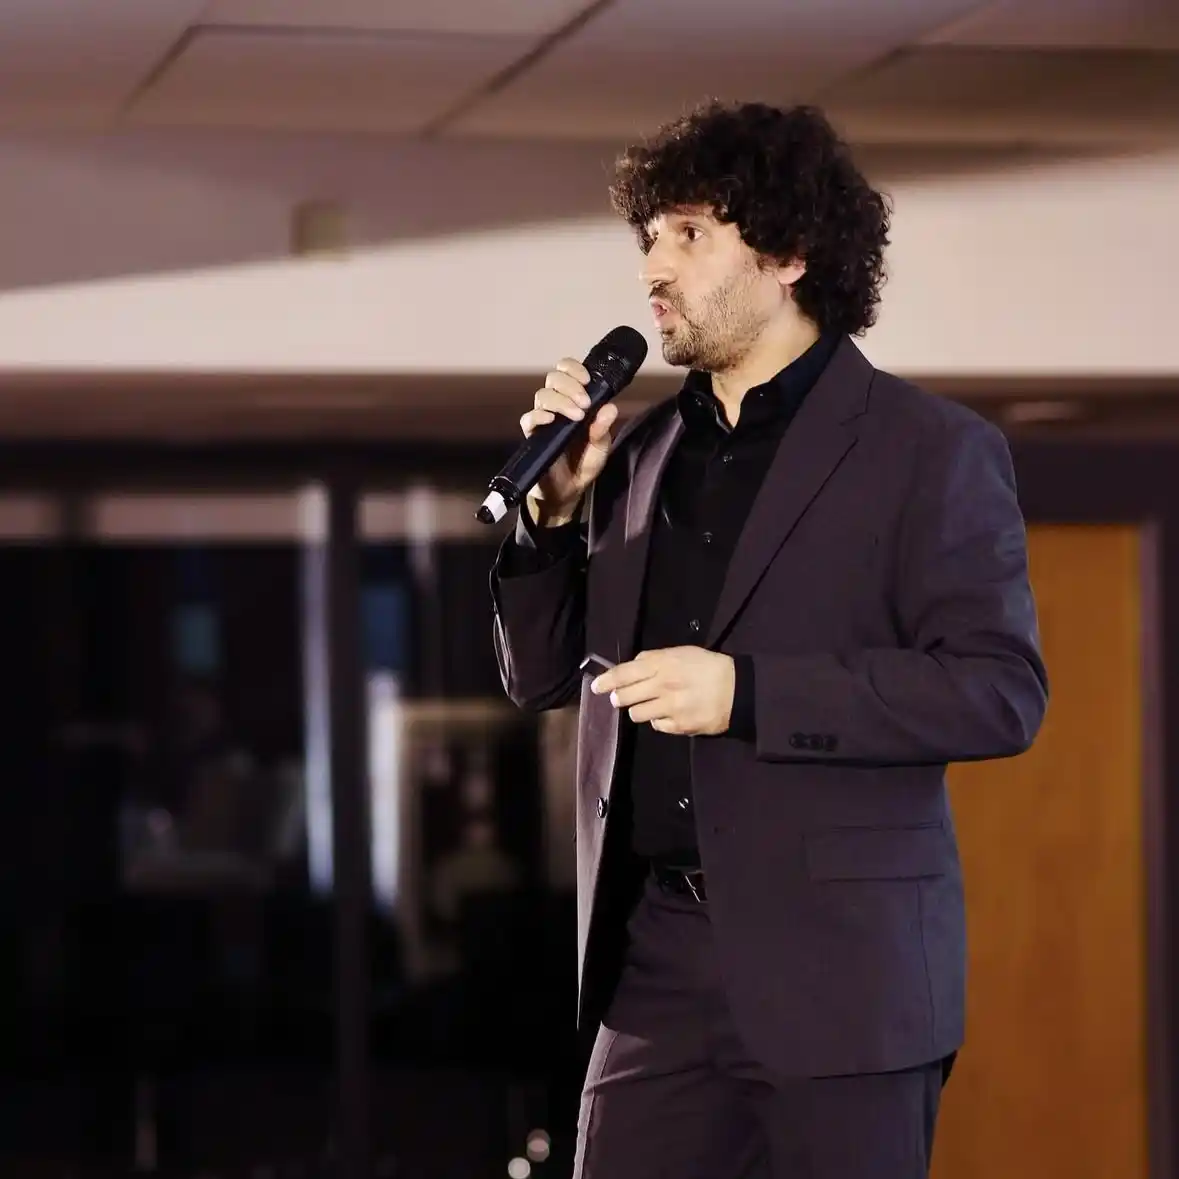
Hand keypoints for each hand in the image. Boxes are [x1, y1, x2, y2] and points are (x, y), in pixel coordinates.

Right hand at [519, 358, 618, 525]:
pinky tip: (552, 420)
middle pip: (553, 378)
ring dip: (561, 401)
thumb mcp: (601, 448)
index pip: (567, 371)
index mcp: (574, 401)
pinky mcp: (532, 435)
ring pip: (543, 395)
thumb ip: (603, 429)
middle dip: (570, 385)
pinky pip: (529, 418)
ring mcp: (543, 420)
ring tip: (577, 417)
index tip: (587, 380)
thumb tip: (610, 408)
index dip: (575, 369)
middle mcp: (556, 406)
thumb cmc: (583, 464)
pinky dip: (539, 415)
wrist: (567, 491)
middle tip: (585, 403)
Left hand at [591, 647, 735, 735]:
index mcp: (663, 665)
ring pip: (637, 714)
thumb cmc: (709, 667)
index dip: (607, 681)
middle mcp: (662, 686)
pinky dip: (658, 720)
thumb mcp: (682, 653)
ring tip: (651, 705)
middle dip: (620, 698)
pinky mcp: (678, 726)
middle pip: (626, 696)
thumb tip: (634, 665)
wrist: (738, 690)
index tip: (595, 687)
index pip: (625, 673)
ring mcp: (670, 708)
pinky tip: (669, 714)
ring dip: (639, 710)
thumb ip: (656, 658)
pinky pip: (656, 726)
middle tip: (620, 698)